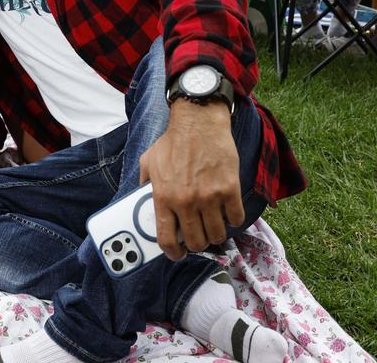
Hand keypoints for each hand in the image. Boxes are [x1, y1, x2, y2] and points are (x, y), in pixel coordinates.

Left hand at [138, 98, 243, 259]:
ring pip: (218, 234)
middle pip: (196, 242)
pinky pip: (236, 218)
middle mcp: (186, 201)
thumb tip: (141, 200)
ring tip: (213, 225)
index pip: (166, 239)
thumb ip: (144, 184)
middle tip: (198, 237)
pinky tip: (228, 212)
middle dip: (197, 244)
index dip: (172, 252)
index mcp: (164, 197)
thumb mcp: (149, 162)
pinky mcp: (230, 189)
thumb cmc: (173, 141)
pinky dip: (233, 219)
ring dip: (216, 234)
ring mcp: (210, 197)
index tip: (177, 254)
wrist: (198, 122)